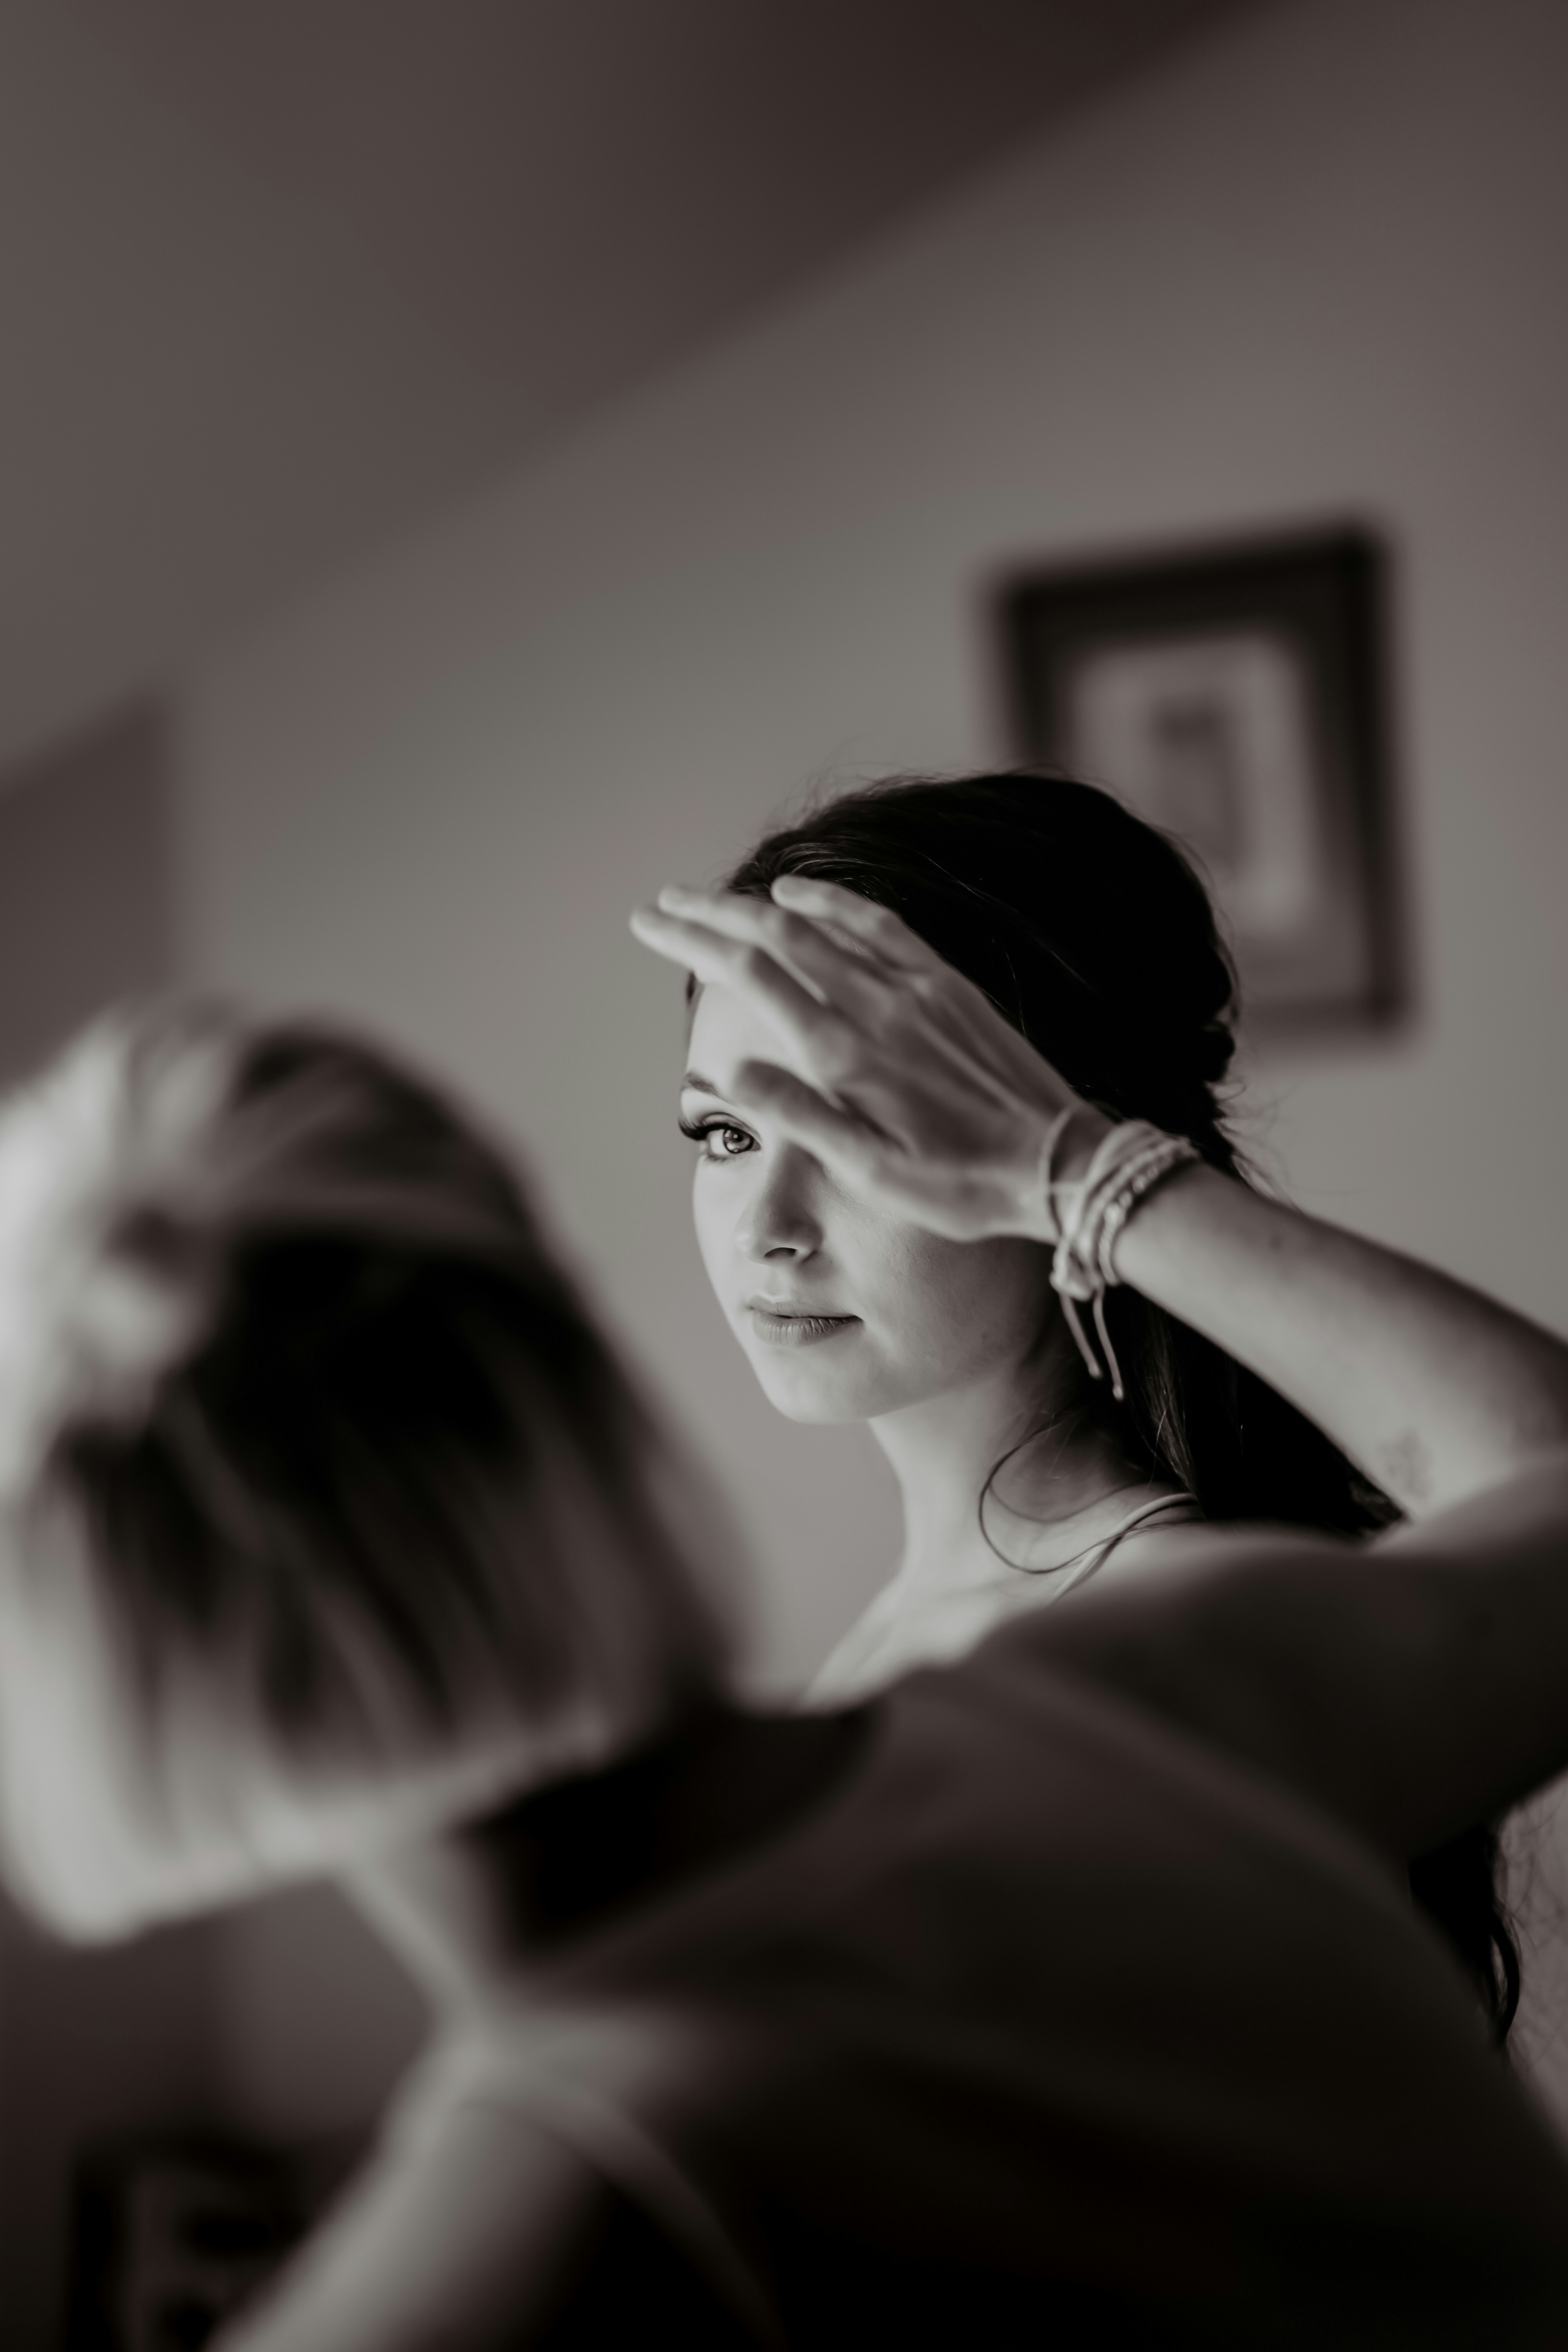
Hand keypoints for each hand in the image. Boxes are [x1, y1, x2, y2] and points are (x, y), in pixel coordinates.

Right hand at [629, 874, 1107, 1242]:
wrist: (1057, 1164)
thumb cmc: (960, 1185)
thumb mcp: (871, 1173)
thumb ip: (800, 1115)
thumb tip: (732, 1070)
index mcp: (844, 1055)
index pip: (750, 974)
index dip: (692, 942)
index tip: (648, 923)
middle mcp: (875, 1007)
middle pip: (774, 935)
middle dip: (710, 914)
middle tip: (661, 902)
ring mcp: (915, 988)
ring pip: (822, 922)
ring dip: (760, 903)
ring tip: (716, 898)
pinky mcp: (948, 984)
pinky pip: (880, 924)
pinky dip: (834, 901)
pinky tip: (803, 893)